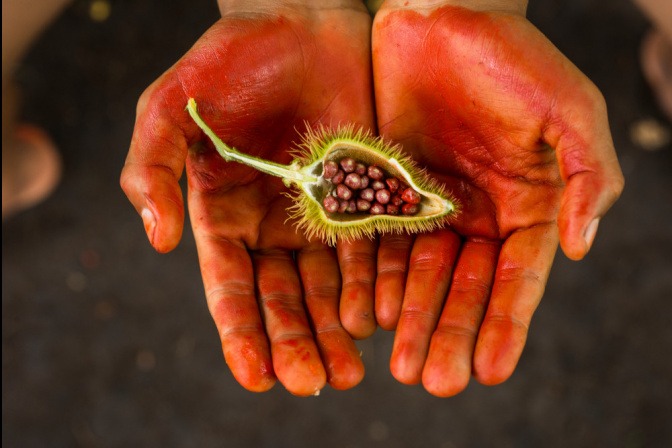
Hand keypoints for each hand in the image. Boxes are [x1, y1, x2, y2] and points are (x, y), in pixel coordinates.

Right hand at [120, 0, 375, 395]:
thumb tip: (156, 242)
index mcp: (223, 215)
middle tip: (313, 382)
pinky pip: (369, 247)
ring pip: (329, 285)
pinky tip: (380, 315)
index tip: (256, 377)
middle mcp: (272, 225)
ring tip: (350, 369)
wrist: (300, 19)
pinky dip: (374, 283)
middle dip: (296, 342)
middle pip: (284, 298)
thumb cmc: (228, 58)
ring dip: (337, 329)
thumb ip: (151, 172)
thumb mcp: (169, 108)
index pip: (230, 287)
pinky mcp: (362, 194)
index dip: (241, 333)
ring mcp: (320, 213)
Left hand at [371, 1, 623, 395]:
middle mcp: (478, 214)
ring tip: (401, 363)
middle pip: (464, 286)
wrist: (443, 14)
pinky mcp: (387, 188)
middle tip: (437, 381)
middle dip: (451, 333)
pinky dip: (375, 276)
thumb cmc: (514, 56)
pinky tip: (368, 312)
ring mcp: (430, 205)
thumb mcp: (569, 110)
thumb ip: (585, 176)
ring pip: (418, 273)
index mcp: (526, 205)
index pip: (517, 278)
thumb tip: (582, 247)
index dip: (505, 324)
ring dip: (411, 318)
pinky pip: (380, 240)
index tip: (490, 370)